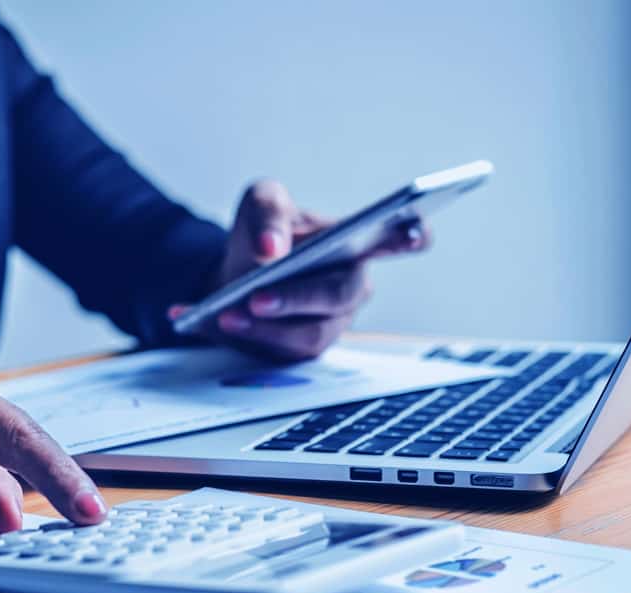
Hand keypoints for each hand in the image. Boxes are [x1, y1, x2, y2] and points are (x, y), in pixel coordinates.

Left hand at [171, 180, 428, 359]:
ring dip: (266, 326)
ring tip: (229, 313)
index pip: (399, 238)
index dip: (412, 236)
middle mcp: (351, 284)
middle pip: (339, 295)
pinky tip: (217, 320)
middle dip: (297, 298)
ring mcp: (330, 321)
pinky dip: (246, 336)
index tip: (413, 232)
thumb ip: (269, 211)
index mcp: (357, 241)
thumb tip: (271, 248)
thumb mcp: (259, 203)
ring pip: (310, 333)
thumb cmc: (262, 236)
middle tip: (258, 296)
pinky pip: (282, 352)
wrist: (232, 275)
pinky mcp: (303, 349)